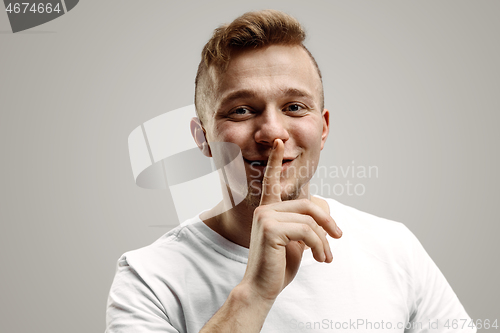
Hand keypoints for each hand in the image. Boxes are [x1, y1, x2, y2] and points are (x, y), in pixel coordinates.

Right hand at [239, 139, 342, 303]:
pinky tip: (320, 259)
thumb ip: (306, 226)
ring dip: (324, 241)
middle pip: (308, 205)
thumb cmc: (278, 266)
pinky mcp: (271, 228)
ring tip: (326, 257)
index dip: (276, 161)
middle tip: (338, 238)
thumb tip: (327, 217)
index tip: (279, 143)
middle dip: (328, 222)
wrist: (262, 288)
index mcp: (268, 209)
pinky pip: (307, 231)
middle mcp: (264, 209)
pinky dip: (319, 246)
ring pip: (310, 220)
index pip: (272, 181)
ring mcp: (265, 216)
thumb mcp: (296, 242)